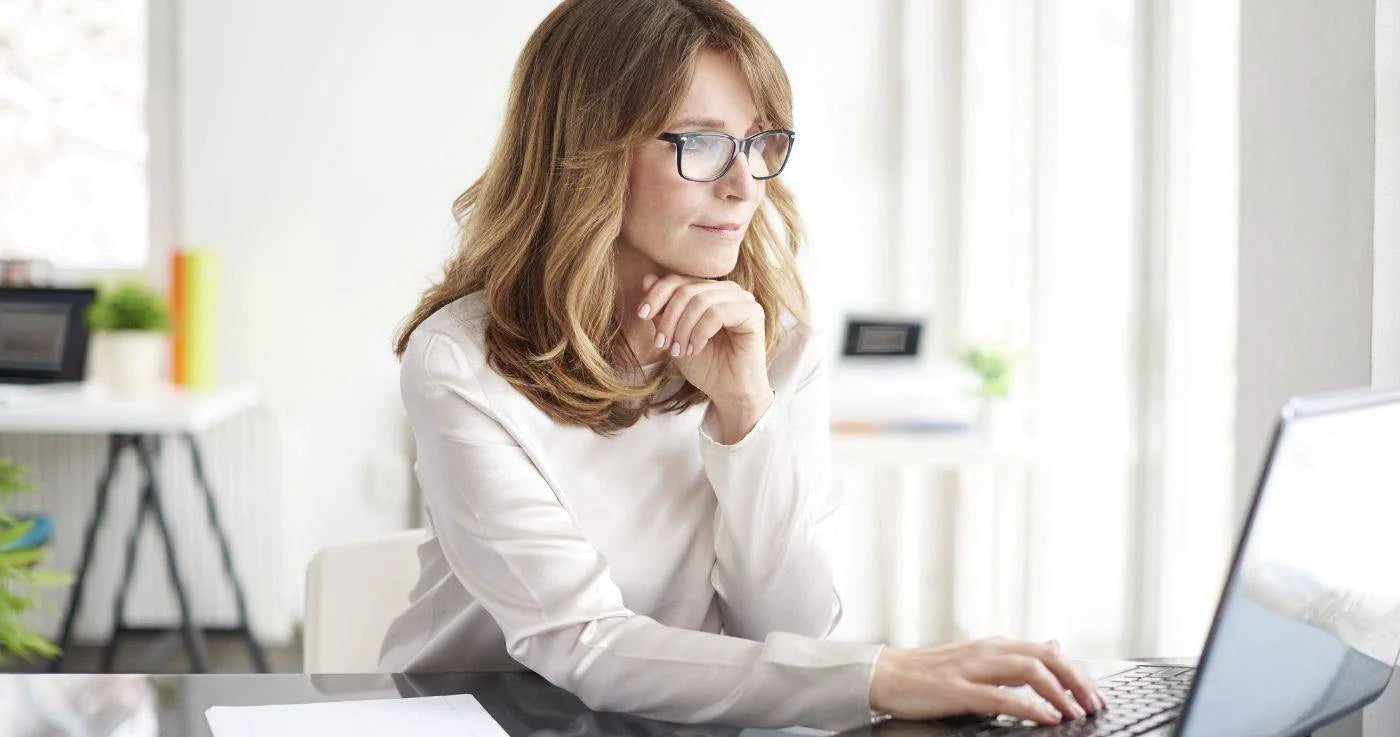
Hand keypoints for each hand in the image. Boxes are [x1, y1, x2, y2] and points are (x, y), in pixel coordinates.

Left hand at [636, 273, 772, 432]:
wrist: (728, 393)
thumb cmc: (704, 365)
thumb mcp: (674, 335)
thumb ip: (663, 310)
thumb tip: (647, 279)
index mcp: (710, 291)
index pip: (678, 280)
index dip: (656, 295)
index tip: (642, 315)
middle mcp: (728, 290)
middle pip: (687, 289)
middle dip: (669, 318)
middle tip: (662, 344)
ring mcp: (743, 299)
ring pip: (701, 300)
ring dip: (683, 329)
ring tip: (678, 351)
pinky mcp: (753, 313)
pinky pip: (717, 313)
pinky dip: (700, 333)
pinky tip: (695, 350)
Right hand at [869, 637, 1106, 725]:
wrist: (885, 675)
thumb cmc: (927, 672)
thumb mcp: (978, 659)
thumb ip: (1015, 656)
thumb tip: (1053, 644)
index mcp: (994, 645)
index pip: (1047, 651)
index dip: (1077, 672)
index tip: (1095, 694)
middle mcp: (987, 651)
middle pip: (1045, 657)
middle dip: (1076, 680)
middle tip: (1095, 703)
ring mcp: (972, 669)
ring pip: (1028, 670)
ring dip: (1059, 692)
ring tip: (1077, 711)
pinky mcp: (957, 690)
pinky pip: (1000, 696)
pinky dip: (1029, 707)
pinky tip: (1046, 717)